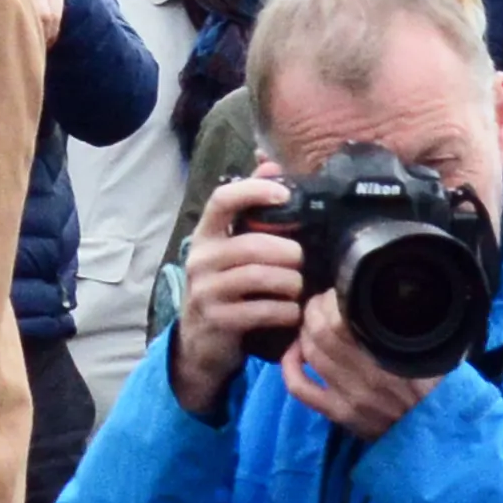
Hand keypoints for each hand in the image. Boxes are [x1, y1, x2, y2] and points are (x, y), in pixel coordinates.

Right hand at [174, 174, 298, 417]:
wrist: (202, 342)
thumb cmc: (226, 286)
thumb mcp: (231, 247)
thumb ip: (250, 207)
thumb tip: (269, 161)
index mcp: (206, 234)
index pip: (222, 200)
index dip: (254, 192)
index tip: (283, 194)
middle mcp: (201, 258)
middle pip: (254, 245)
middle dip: (288, 253)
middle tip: (301, 262)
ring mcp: (207, 290)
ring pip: (262, 277)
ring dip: (291, 283)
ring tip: (298, 287)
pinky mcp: (218, 319)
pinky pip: (264, 310)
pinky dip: (286, 311)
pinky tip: (291, 312)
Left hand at [279, 285, 435, 440]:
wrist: (438, 436)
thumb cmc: (439, 391)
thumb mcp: (437, 353)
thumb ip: (417, 327)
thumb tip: (398, 298)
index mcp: (392, 356)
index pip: (344, 318)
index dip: (335, 299)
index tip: (342, 293)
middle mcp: (367, 376)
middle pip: (321, 331)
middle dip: (316, 309)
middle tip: (322, 303)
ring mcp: (349, 396)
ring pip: (310, 352)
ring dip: (305, 331)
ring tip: (313, 322)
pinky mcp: (339, 414)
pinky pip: (300, 387)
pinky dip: (290, 364)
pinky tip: (296, 351)